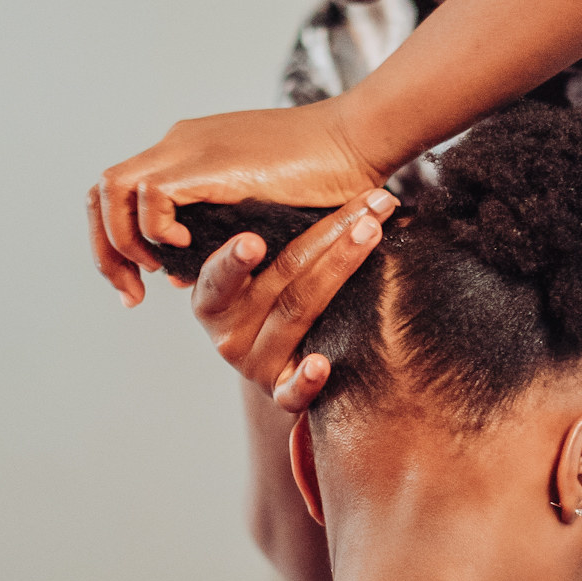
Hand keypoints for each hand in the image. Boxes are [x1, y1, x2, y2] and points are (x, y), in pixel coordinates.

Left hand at [88, 96, 387, 306]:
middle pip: (103, 193)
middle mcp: (178, 145)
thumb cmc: (326, 178)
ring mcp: (187, 150)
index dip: (119, 240)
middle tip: (130, 293)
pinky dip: (156, 228)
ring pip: (111, 191)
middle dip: (106, 249)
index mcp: (188, 153)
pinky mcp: (205, 164)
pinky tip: (185, 249)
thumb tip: (179, 274)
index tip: (141, 285)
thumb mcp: (256, 210)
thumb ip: (216, 233)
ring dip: (122, 241)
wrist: (357, 140)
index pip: (123, 194)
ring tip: (154, 273)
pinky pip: (150, 196)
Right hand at [186, 187, 397, 408]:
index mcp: (211, 300)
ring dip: (339, 269)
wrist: (277, 369)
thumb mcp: (253, 277)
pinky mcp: (280, 395)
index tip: (253, 240)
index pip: (220, 277)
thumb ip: (263, 240)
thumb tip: (321, 185)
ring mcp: (255, 366)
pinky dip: (306, 379)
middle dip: (328, 235)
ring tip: (370, 234)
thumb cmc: (269, 301)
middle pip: (281, 280)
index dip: (232, 260)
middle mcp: (227, 334)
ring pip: (298, 313)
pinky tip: (322, 364)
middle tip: (368, 205)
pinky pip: (292, 393)